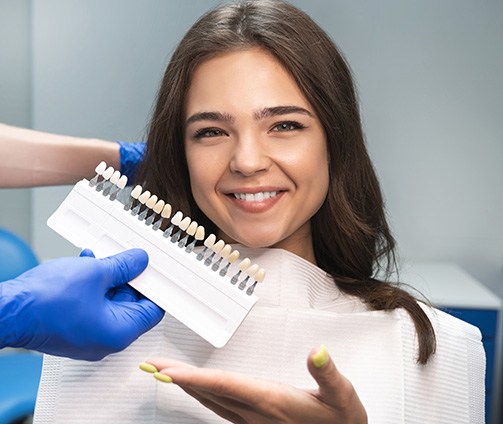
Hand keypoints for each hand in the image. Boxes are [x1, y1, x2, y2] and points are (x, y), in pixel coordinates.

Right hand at [0, 248, 163, 359]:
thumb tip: (139, 261)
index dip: (156, 287)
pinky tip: (86, 265)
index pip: (153, 310)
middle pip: (131, 304)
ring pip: (109, 302)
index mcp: (119, 333)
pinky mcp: (73, 330)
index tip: (155, 271)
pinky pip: (92, 306)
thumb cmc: (45, 302)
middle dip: (129, 278)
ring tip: (101, 258)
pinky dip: (93, 286)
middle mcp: (105, 340)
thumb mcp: (96, 273)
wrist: (6, 312)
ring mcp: (88, 336)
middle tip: (128, 259)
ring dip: (108, 278)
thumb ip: (124, 266)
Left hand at [143, 345, 366, 422]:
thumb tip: (317, 351)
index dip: (193, 377)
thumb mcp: (342, 395)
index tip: (167, 370)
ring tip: (167, 373)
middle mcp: (256, 413)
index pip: (224, 385)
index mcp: (271, 401)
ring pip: (211, 402)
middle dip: (178, 378)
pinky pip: (220, 409)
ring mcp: (253, 422)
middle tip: (152, 366)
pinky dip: (203, 395)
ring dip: (187, 386)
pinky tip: (199, 389)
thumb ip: (327, 373)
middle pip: (209, 392)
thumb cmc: (341, 420)